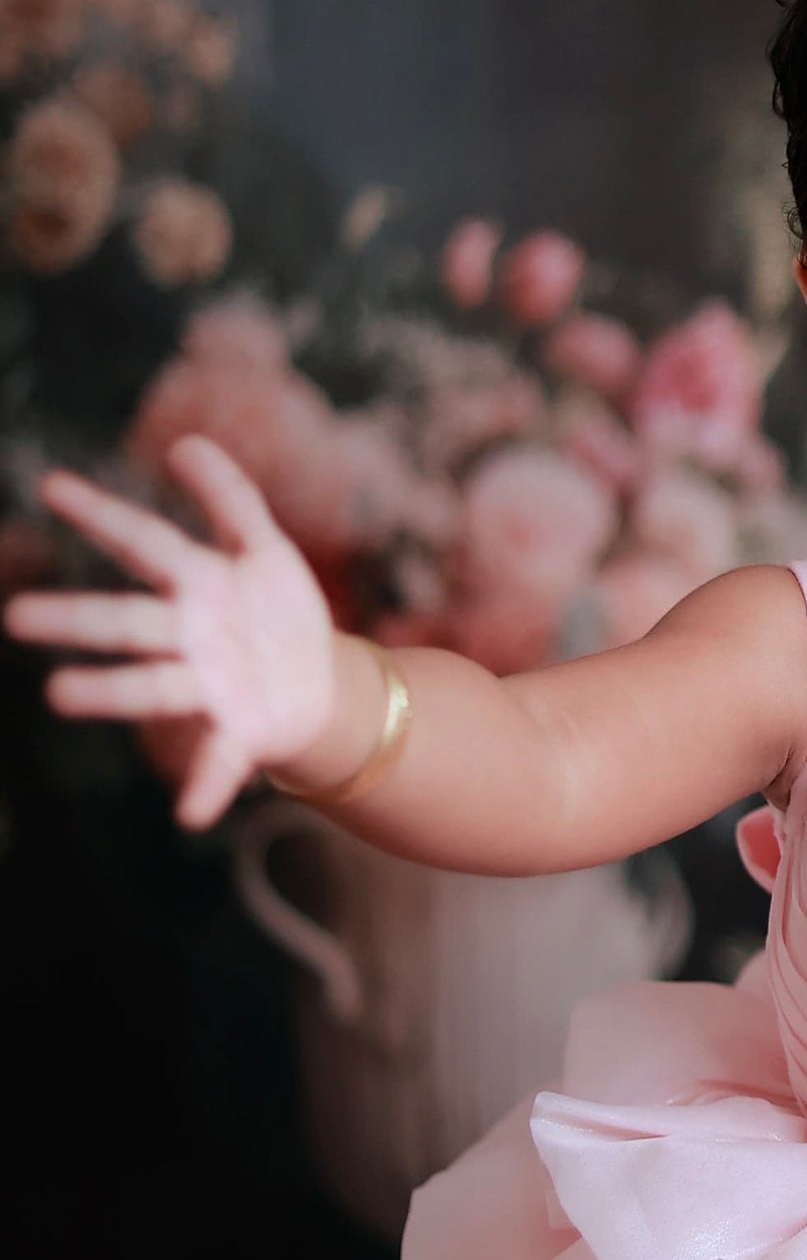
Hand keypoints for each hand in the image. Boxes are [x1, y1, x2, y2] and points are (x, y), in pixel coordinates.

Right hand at [4, 436, 337, 827]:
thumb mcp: (264, 548)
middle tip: (14, 618)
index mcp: (197, 585)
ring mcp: (210, 687)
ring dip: (111, 692)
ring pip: (155, 687)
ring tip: (59, 696)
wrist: (323, 685)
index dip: (103, 515)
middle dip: (78, 620)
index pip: (146, 542)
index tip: (51, 486)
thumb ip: (229, 498)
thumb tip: (184, 442)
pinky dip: (205, 786)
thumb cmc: (277, 612)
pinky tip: (190, 816)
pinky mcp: (241, 732)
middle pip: (130, 623)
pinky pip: (219, 760)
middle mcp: (189, 638)